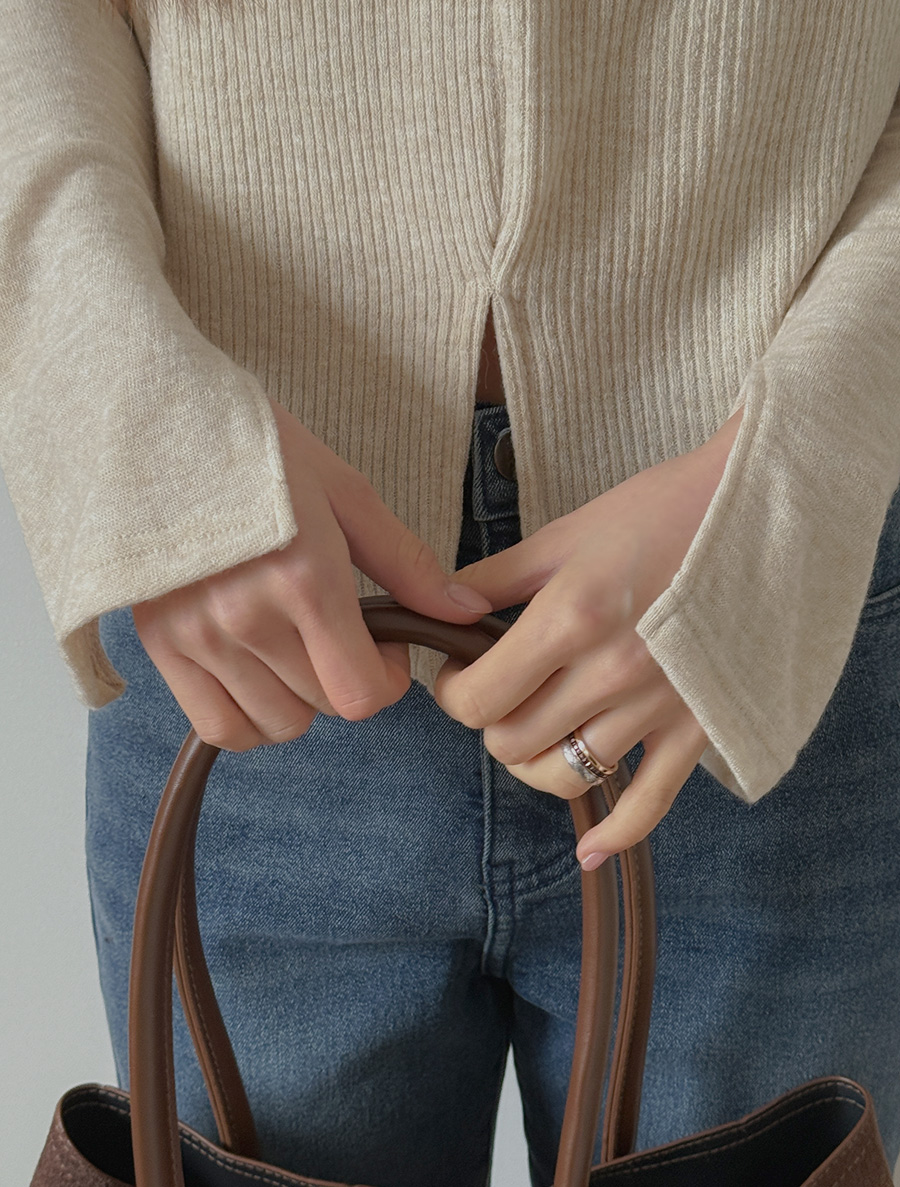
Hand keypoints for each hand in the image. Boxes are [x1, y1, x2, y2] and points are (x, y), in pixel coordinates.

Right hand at [132, 397, 491, 750]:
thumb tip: (467, 612)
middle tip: (338, 636)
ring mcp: (200, 636)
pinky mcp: (162, 644)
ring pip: (275, 725)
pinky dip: (247, 719)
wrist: (164, 424)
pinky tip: (258, 679)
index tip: (384, 650)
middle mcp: (250, 618)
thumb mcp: (347, 496)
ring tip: (295, 650)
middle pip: (322, 708)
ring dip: (299, 701)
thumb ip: (407, 565)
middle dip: (346, 680)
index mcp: (305, 580)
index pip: (360, 693)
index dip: (386, 681)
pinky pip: (217, 726)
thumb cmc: (261, 452)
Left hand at [434, 407, 743, 866]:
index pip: (479, 698)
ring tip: (536, 728)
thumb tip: (438, 613)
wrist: (760, 515)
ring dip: (534, 761)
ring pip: (565, 777)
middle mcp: (611, 673)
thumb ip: (492, 581)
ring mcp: (658, 708)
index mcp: (570, 618)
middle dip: (490, 722)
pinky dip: (615, 834)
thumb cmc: (660, 511)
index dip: (452, 693)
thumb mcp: (565, 534)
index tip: (457, 674)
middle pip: (512, 743)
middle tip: (498, 691)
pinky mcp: (698, 729)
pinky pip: (650, 804)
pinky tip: (589, 850)